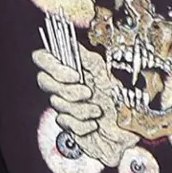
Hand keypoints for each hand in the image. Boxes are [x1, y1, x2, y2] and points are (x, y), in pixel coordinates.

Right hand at [32, 47, 131, 166]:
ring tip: (98, 111)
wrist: (128, 130)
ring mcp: (64, 105)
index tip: (74, 74)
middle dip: (68, 89)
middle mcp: (64, 85)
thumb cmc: (121, 101)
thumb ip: (87, 59)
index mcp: (71, 69)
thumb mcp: (106, 74)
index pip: (43, 58)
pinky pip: (63, 122)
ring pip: (56, 103)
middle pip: (44, 81)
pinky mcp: (67, 124)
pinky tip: (93, 124)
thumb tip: (73, 43)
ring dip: (80, 109)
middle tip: (88, 93)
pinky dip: (81, 124)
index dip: (53, 65)